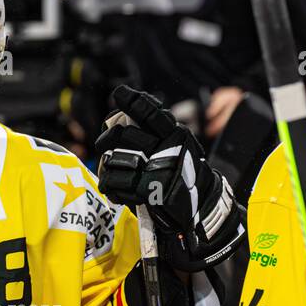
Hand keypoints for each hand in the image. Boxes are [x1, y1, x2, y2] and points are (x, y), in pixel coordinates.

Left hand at [96, 85, 244, 271]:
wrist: (202, 211)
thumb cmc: (183, 179)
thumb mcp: (177, 150)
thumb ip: (156, 136)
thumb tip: (121, 121)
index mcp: (176, 135)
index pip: (151, 111)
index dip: (132, 100)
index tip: (119, 94)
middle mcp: (167, 148)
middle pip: (125, 134)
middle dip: (108, 138)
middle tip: (104, 143)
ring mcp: (158, 168)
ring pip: (116, 158)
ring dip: (108, 166)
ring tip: (112, 172)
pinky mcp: (148, 190)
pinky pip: (115, 182)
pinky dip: (110, 186)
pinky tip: (115, 191)